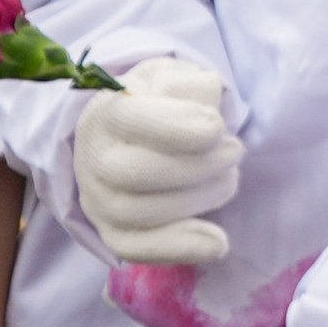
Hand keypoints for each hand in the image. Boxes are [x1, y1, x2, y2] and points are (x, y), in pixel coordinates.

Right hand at [74, 58, 238, 264]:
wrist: (136, 133)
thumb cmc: (164, 102)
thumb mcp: (176, 77)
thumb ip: (192, 88)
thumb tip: (207, 124)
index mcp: (107, 111)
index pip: (129, 120)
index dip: (181, 127)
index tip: (217, 127)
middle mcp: (93, 158)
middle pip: (135, 173)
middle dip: (199, 166)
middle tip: (234, 150)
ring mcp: (98, 198)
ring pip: (140, 213)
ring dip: (201, 198)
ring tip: (228, 177)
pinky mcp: (112, 231)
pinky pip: (136, 249)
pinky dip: (180, 249)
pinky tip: (219, 242)